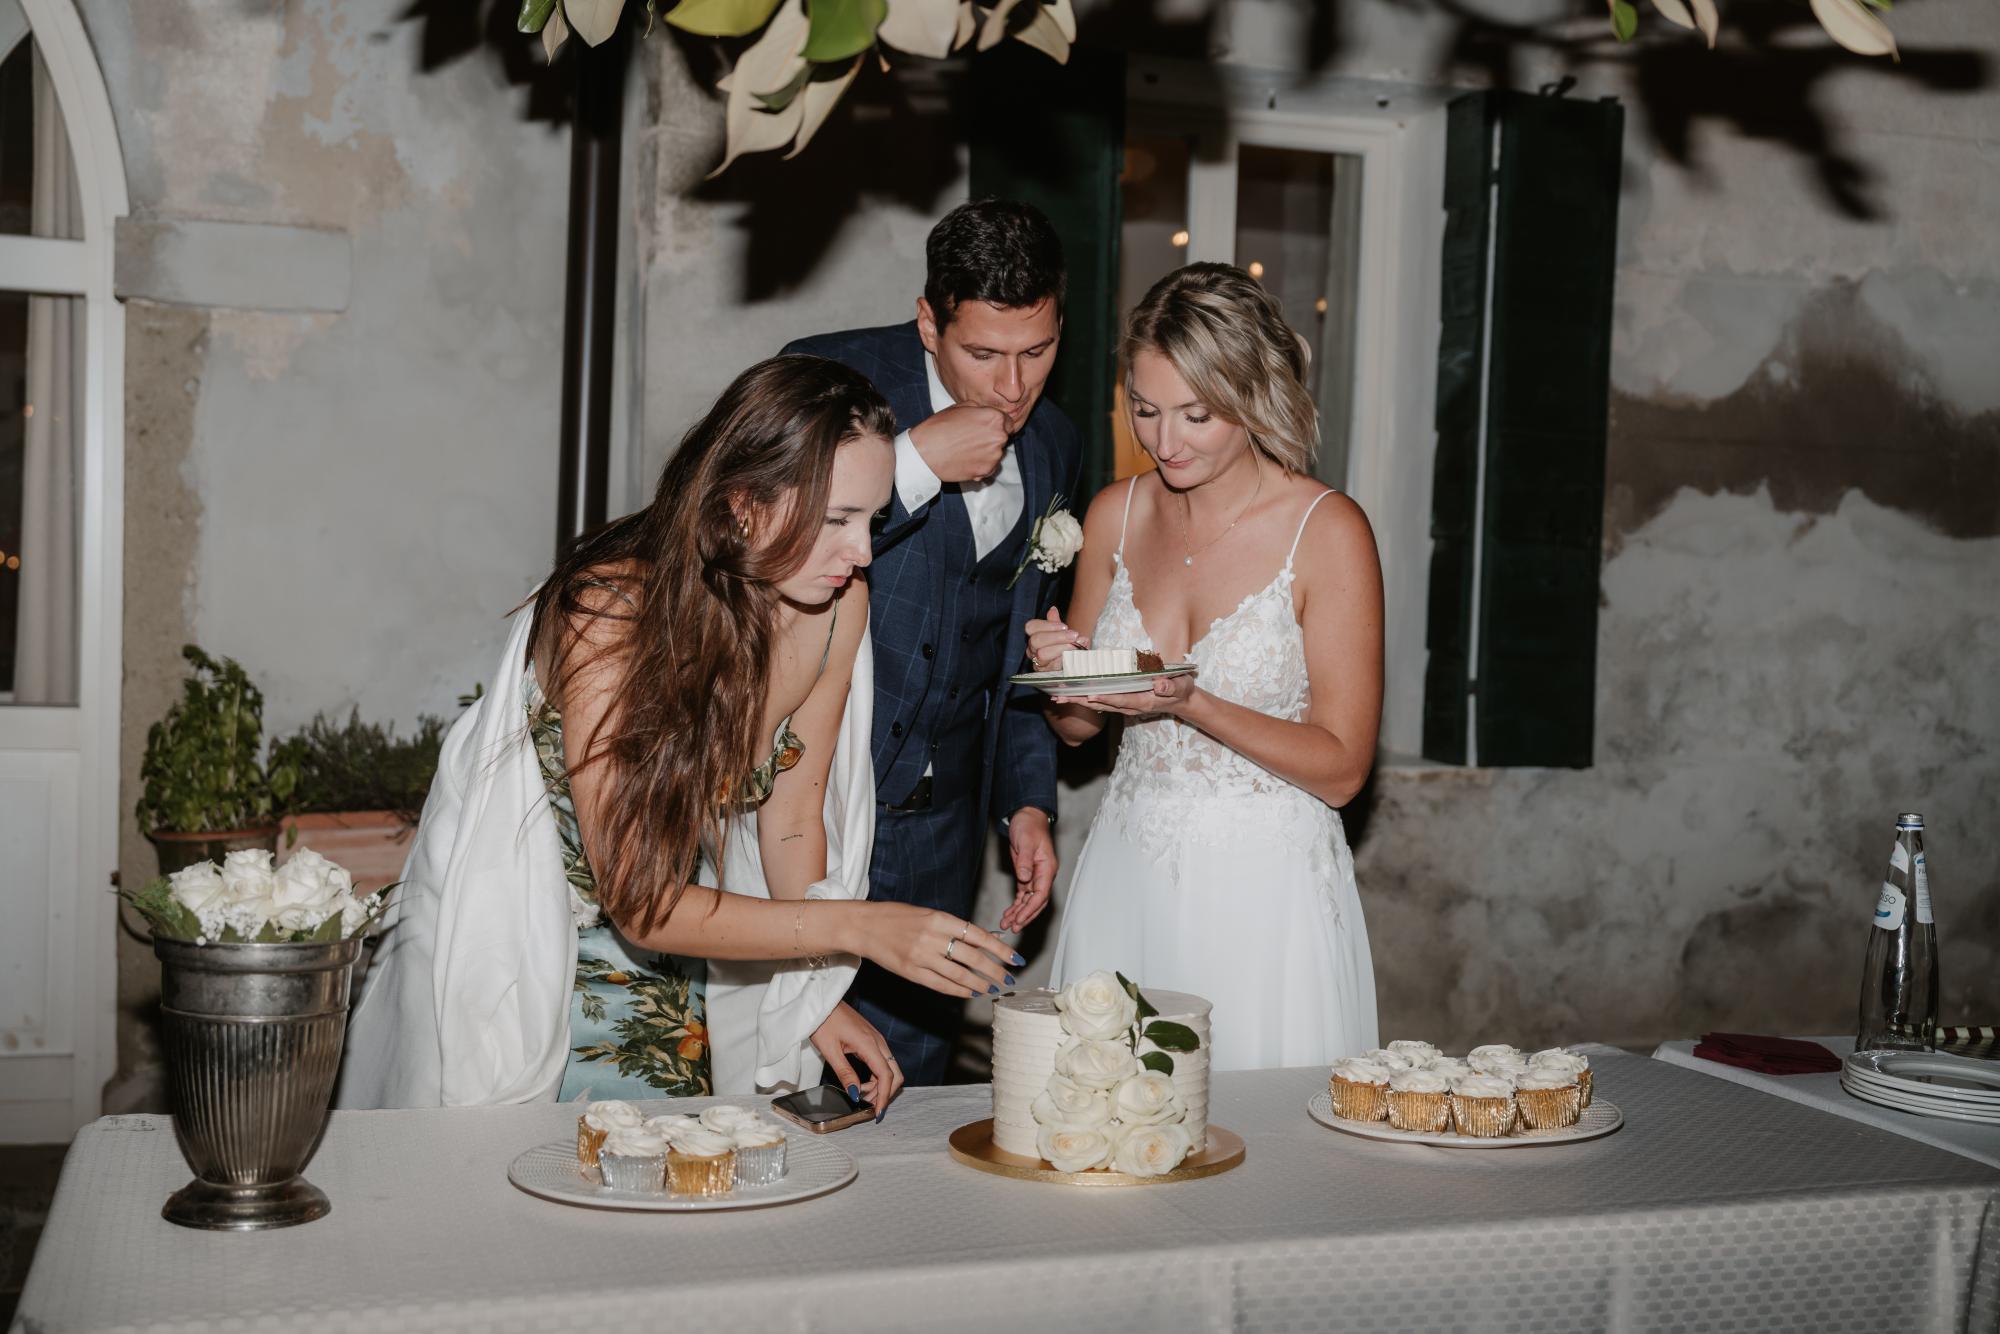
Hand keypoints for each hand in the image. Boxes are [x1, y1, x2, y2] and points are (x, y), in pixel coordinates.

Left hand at [810, 1002, 903, 1113]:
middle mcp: (878, 1041)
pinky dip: (876, 1077)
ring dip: (880, 1086)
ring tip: (861, 1095)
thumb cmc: (823, 1021)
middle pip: (895, 1073)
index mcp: (869, 1043)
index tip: (878, 1113)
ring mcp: (876, 1040)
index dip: (885, 1096)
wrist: (822, 1001)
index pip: (886, 1075)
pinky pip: (881, 1062)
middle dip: (885, 1093)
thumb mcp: (830, 1050)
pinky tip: (861, 1083)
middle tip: (868, 1106)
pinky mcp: (871, 1040)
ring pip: (889, 1068)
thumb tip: (856, 1094)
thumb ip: (845, 1073)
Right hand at [856, 902, 1020, 997]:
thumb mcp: (929, 915)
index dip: (999, 949)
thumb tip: (984, 943)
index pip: (978, 936)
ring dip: (979, 983)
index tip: (1014, 958)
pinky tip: (970, 992)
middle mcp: (932, 938)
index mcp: (939, 918)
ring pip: (959, 975)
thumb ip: (954, 929)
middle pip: (972, 958)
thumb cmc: (899, 917)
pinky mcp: (911, 972)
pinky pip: (941, 985)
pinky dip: (959, 990)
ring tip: (992, 987)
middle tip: (1008, 977)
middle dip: (994, 970)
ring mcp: (921, 957)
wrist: (865, 926)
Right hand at [910, 404, 1010, 483]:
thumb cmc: (939, 428)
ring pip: (996, 453)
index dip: (996, 423)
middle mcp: (999, 437)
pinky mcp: (986, 471)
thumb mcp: (959, 407)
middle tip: (972, 438)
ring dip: (986, 452)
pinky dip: (981, 464)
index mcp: (994, 418)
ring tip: (966, 449)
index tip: (985, 426)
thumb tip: (986, 412)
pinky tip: (965, 459)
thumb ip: (979, 408)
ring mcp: (994, 456)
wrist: (924, 453)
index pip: (1007, 421)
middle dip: (991, 437)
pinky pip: (989, 467)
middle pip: (1002, 437)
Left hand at [1001, 807, 1056, 930]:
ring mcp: (1035, 876)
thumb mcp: (1025, 841)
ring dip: (1019, 913)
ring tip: (1006, 924)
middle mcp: (1043, 875)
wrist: (1026, 817)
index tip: (1019, 920)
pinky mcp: (1026, 875)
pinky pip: (1023, 895)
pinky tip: (1008, 914)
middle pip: (1037, 902)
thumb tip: (1025, 878)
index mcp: (1047, 868)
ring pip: (1029, 901)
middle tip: (1013, 928)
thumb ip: (1025, 861)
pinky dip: (1016, 905)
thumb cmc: (1028, 826)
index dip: (1030, 909)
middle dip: (1025, 916)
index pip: (1041, 894)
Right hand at [1025, 606, 1085, 672]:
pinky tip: (1076, 655)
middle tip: (1074, 635)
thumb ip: (1056, 623)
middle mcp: (1033, 651)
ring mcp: (1039, 664)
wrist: (1076, 666)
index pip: (1030, 627)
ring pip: (1042, 654)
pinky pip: (1052, 668)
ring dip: (1061, 648)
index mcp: (1035, 637)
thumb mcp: (1063, 634)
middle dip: (1056, 636)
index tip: (1065, 626)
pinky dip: (1065, 660)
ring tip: (1076, 645)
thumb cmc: (1068, 648)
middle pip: (1035, 640)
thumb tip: (1052, 609)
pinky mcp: (1046, 676)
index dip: (1047, 625)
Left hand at [1052, 673, 1199, 718]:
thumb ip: (1170, 686)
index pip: (1120, 699)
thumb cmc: (1181, 689)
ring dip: (1079, 700)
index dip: (1104, 697)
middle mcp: (1131, 706)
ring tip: (1059, 697)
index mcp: (1143, 701)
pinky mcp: (1124, 702)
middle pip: (1103, 704)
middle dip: (1081, 701)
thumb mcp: (1181, 686)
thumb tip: (1160, 685)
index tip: (1088, 695)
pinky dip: (1087, 698)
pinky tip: (1074, 694)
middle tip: (1060, 697)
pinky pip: (1103, 701)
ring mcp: (1126, 705)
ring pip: (1099, 703)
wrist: (1181, 700)